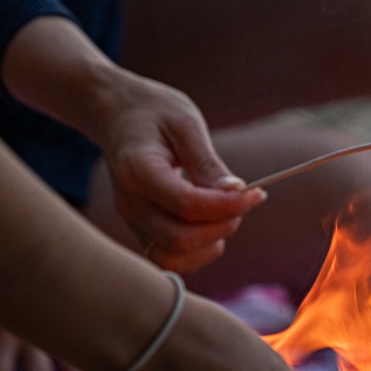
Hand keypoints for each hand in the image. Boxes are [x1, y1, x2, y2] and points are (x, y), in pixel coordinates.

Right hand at [0, 16, 261, 272]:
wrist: (115, 114)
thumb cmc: (153, 112)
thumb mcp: (185, 122)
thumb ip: (208, 162)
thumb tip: (237, 192)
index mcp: (137, 170)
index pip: (186, 205)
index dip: (227, 206)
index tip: (255, 193)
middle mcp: (129, 203)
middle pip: (180, 240)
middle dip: (222, 226)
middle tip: (242, 201)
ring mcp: (132, 221)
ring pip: (174, 258)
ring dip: (210, 243)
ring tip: (226, 212)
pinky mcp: (142, 230)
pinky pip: (172, 258)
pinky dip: (199, 250)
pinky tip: (212, 223)